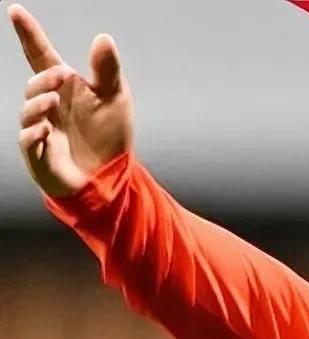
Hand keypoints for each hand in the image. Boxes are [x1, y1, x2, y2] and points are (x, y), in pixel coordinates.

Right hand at [9, 3, 132, 197]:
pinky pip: (28, 142)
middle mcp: (48, 106)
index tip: (16, 11)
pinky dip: (33, 133)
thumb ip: (107, 69)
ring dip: (38, 104)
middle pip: (34, 84)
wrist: (112, 176)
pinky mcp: (41, 156)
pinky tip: (45, 129)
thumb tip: (103, 37)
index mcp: (64, 88)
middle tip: (60, 75)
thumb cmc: (109, 135)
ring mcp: (41, 129)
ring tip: (53, 102)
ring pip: (28, 112)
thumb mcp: (115, 99)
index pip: (40, 55)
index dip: (29, 34)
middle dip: (43, 78)